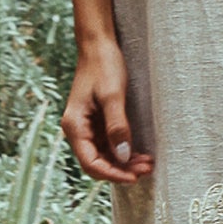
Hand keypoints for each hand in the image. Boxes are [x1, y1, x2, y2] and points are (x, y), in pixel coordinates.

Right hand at [63, 37, 153, 184]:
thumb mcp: (112, 95)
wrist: (99, 46)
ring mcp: (87, 127)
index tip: (133, 177)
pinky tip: (140, 154)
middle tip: (146, 169)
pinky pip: (109, 145)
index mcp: (75, 125)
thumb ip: (117, 126)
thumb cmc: (103, 65)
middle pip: (97, 163)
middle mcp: (77, 130)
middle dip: (121, 170)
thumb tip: (122, 156)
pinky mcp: (97, 122)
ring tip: (147, 163)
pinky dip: (124, 152)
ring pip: (104, 156)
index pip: (90, 162)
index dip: (112, 174)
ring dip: (124, 163)